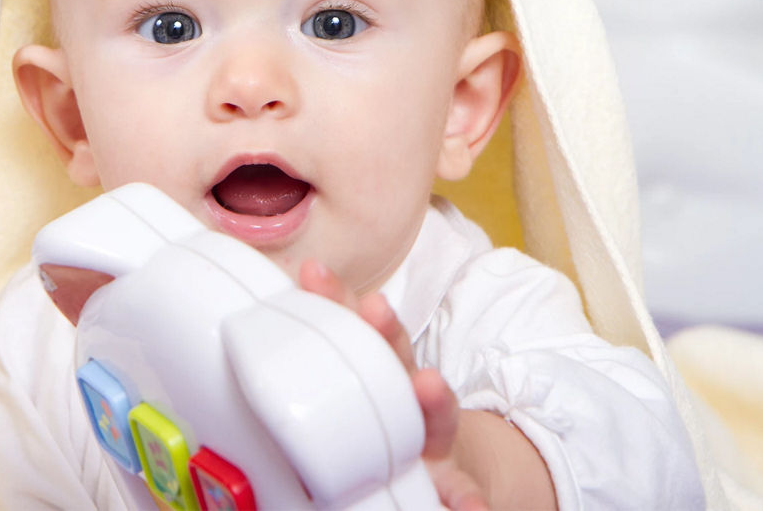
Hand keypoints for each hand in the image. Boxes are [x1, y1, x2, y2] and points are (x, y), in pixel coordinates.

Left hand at [298, 259, 489, 510]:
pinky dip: (470, 498)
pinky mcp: (451, 483)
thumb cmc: (387, 416)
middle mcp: (406, 397)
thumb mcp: (359, 377)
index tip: (313, 274)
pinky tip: (471, 507)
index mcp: (377, 369)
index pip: (353, 326)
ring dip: (433, 399)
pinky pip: (462, 491)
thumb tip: (291, 290)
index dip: (335, 298)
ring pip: (436, 414)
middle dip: (385, 330)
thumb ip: (327, 348)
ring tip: (430, 385)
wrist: (439, 465)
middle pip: (396, 357)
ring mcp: (431, 438)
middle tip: (374, 307)